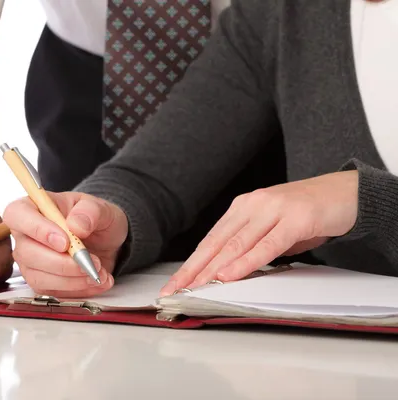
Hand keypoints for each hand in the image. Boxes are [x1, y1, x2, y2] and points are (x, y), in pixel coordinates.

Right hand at [3, 192, 128, 297]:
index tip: (64, 241)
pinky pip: (53, 292)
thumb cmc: (94, 219)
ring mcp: (30, 261)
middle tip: (90, 261)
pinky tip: (98, 280)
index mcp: (33, 207)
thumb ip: (90, 211)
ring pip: (39, 277)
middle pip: (27, 253)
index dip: (37, 230)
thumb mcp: (100, 208)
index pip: (18, 215)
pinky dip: (79, 289)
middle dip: (61, 262)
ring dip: (72, 279)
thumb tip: (76, 226)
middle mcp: (25, 236)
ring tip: (99, 271)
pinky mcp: (41, 281)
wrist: (105, 240)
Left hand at [160, 171, 358, 295]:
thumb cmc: (306, 213)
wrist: (346, 192)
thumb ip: (251, 247)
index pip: (210, 241)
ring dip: (212, 270)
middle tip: (173, 291)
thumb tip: (227, 273)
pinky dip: (245, 262)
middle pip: (215, 244)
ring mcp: (273, 210)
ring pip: (235, 245)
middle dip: (192, 271)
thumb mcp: (272, 230)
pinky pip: (266, 245)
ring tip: (194, 288)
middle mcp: (251, 205)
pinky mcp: (295, 219)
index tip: (173, 285)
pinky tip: (229, 275)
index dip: (190, 265)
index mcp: (242, 208)